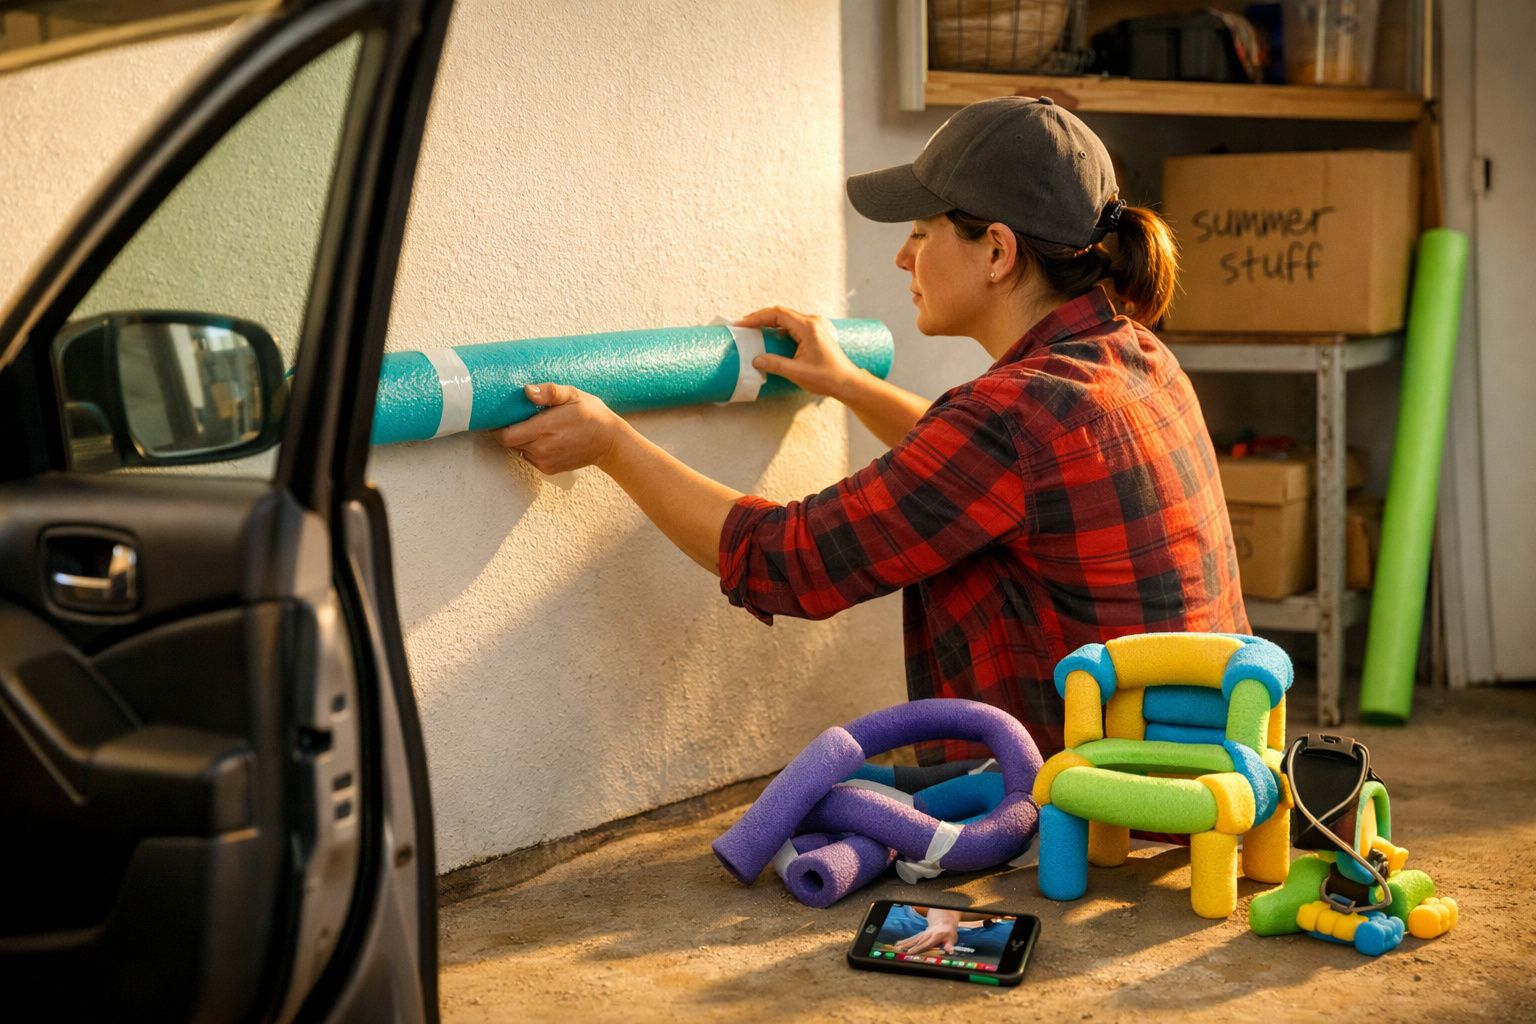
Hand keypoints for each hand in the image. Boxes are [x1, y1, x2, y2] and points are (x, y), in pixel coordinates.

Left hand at [493, 384, 624, 473]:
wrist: (610, 442)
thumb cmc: (591, 414)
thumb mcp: (573, 395)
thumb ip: (549, 392)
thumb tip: (527, 391)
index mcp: (545, 429)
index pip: (506, 435)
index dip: (497, 427)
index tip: (497, 415)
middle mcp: (542, 449)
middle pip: (510, 442)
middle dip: (507, 430)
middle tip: (514, 415)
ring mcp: (545, 462)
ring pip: (518, 450)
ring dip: (519, 439)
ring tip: (531, 425)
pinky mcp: (549, 469)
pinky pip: (529, 457)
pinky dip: (529, 447)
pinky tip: (541, 437)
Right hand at [735, 306, 860, 399]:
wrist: (848, 382)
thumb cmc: (827, 377)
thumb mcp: (798, 373)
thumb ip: (775, 365)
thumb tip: (756, 360)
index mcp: (808, 328)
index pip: (777, 314)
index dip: (757, 317)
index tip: (742, 324)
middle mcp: (812, 322)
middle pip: (780, 313)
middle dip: (760, 318)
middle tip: (743, 326)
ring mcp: (814, 326)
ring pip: (786, 318)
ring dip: (769, 322)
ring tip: (753, 329)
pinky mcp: (815, 333)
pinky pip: (792, 325)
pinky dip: (778, 329)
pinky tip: (769, 337)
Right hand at [892, 908, 960, 954]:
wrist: (944, 923)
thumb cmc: (949, 933)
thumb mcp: (952, 939)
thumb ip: (950, 944)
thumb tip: (949, 950)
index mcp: (935, 936)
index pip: (926, 943)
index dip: (918, 948)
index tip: (910, 952)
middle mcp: (927, 934)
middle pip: (917, 941)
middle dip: (908, 946)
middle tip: (899, 950)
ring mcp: (923, 934)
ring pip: (913, 939)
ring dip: (904, 943)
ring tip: (896, 947)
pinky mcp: (920, 934)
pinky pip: (912, 938)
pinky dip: (905, 941)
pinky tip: (898, 944)